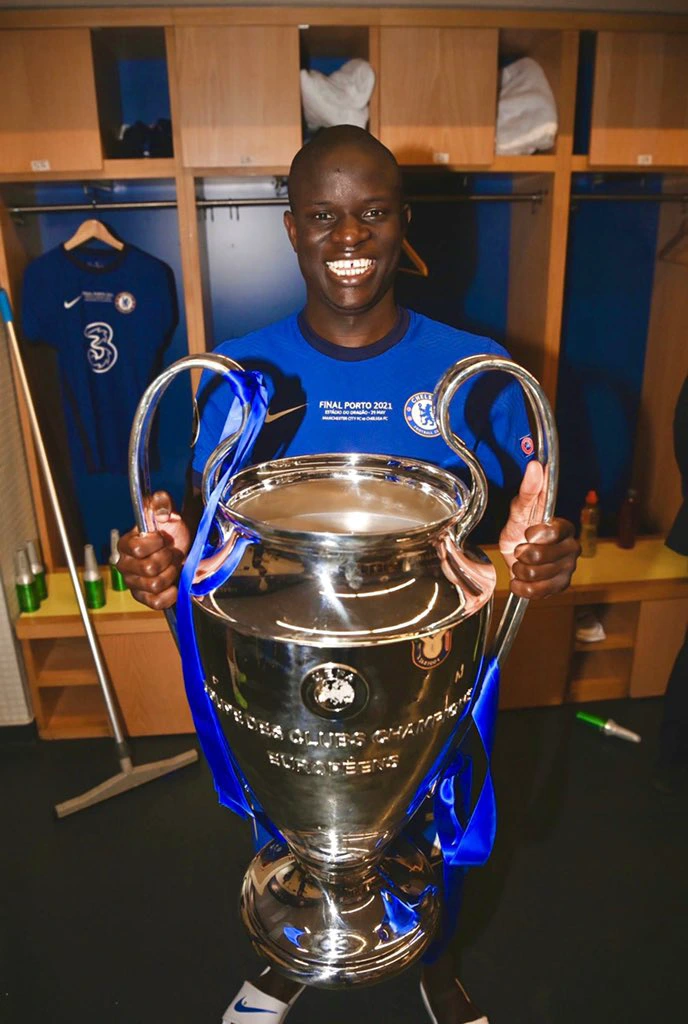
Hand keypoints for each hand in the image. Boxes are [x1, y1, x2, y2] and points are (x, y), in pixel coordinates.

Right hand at [117, 491, 190, 609]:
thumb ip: (162, 502)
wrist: (180, 547)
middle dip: (167, 559)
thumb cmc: (169, 530)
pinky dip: (169, 594)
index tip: (163, 538)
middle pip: (149, 568)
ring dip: (170, 574)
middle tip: (170, 553)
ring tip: (171, 565)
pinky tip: (173, 584)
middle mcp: (124, 565)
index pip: (138, 549)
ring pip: (155, 585)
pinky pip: (156, 602)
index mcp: (125, 544)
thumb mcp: (168, 511)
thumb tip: (160, 507)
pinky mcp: (143, 598)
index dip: (157, 543)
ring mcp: (133, 583)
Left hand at [499, 461, 579, 598]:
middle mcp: (572, 548)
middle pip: (544, 557)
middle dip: (522, 554)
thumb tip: (535, 466)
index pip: (557, 531)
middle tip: (519, 550)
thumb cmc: (521, 527)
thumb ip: (528, 490)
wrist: (515, 553)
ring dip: (521, 570)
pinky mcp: (560, 586)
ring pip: (539, 576)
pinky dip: (523, 587)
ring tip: (520, 564)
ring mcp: (568, 569)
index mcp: (565, 527)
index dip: (538, 535)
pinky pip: (540, 592)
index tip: (527, 533)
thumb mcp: (520, 509)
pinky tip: (520, 579)